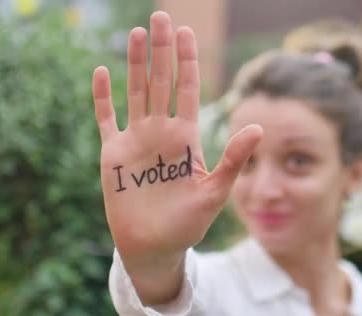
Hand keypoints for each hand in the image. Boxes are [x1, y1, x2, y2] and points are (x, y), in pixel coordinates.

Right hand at [92, 11, 261, 302]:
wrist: (155, 246)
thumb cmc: (188, 223)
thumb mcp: (215, 190)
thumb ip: (233, 158)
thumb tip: (259, 126)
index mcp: (186, 136)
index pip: (188, 89)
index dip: (187, 61)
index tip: (186, 32)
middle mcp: (162, 131)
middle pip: (161, 81)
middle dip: (161, 50)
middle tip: (161, 17)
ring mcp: (136, 140)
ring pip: (135, 92)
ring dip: (134, 63)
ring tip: (136, 33)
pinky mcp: (113, 155)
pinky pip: (107, 119)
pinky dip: (103, 97)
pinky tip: (102, 72)